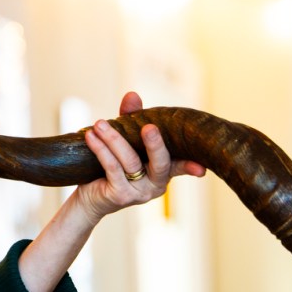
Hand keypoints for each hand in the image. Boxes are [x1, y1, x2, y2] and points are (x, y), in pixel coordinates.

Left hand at [75, 91, 205, 225]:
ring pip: (130, 162)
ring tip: (100, 124)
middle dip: (155, 144)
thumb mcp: (125, 139)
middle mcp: (155, 185)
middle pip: (160, 163)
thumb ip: (132, 118)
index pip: (180, 165)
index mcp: (163, 172)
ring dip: (114, 139)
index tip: (201, 168)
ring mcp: (139, 193)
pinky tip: (91, 136)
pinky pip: (112, 168)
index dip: (190, 166)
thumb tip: (132, 95)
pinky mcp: (120, 196)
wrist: (91, 196)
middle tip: (149, 128)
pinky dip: (101, 150)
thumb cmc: (113, 165)